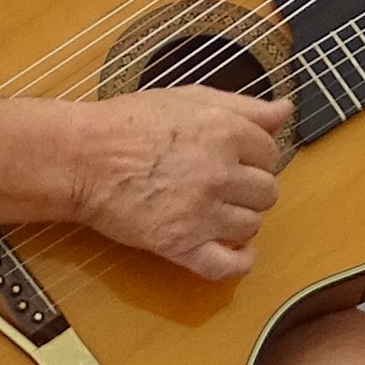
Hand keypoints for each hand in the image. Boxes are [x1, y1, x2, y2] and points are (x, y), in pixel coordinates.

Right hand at [75, 86, 289, 279]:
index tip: (235, 157)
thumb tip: (285, 110)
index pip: (270, 152)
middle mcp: (219, 173)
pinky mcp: (180, 245)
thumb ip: (243, 106)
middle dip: (249, 187)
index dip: (254, 155)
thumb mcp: (188, 98)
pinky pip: (228, 266)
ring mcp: (201, 213)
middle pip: (267, 191)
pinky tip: (235, 249)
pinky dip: (239, 262)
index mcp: (224, 133)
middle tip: (222, 183)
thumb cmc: (127, 124)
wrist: (79, 158)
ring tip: (214, 208)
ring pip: (251, 226)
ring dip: (240, 219)